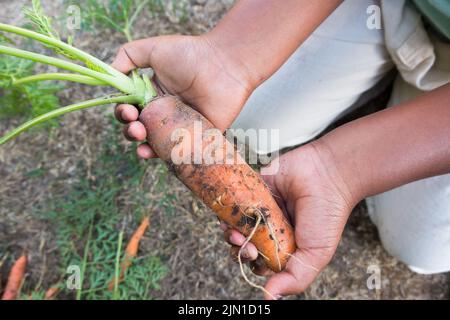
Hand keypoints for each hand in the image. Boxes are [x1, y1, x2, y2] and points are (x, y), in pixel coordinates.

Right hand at [111, 34, 253, 157]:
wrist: (225, 65)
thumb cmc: (191, 54)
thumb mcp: (153, 49)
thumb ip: (128, 56)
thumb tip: (109, 71)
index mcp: (153, 95)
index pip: (131, 110)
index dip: (123, 113)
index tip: (127, 110)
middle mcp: (166, 113)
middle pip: (141, 130)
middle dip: (131, 132)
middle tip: (136, 126)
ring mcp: (182, 127)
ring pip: (157, 144)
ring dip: (143, 147)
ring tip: (141, 139)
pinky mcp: (198, 139)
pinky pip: (179, 153)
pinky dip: (165, 157)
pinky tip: (154, 153)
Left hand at [222, 142, 358, 298]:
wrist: (327, 175)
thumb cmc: (325, 216)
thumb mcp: (315, 255)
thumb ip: (294, 279)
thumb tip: (268, 298)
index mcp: (283, 247)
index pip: (258, 262)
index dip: (251, 263)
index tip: (255, 257)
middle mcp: (270, 229)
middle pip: (243, 245)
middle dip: (238, 249)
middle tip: (245, 244)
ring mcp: (260, 209)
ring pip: (234, 224)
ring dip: (229, 231)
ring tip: (235, 231)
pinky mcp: (253, 188)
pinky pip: (233, 200)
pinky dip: (228, 208)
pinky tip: (229, 213)